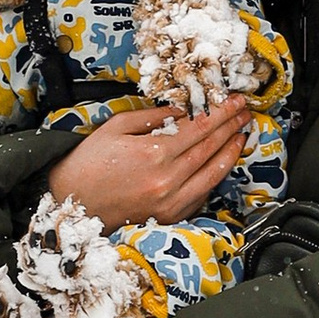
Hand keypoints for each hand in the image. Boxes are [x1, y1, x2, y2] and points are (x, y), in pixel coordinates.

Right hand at [47, 100, 250, 230]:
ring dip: (231, 153)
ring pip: (213, 174)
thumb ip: (151, 117)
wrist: (73, 205)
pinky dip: (215, 177)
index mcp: (154, 153)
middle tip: (245, 112)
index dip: (222, 113)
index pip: (200, 128)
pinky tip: (222, 163)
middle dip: (231, 127)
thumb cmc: (88, 164)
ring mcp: (172, 202)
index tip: (235, 101)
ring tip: (242, 136)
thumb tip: (181, 110)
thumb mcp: (115, 128)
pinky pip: (202, 194)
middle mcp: (168, 180)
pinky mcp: (171, 216)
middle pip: (211, 148)